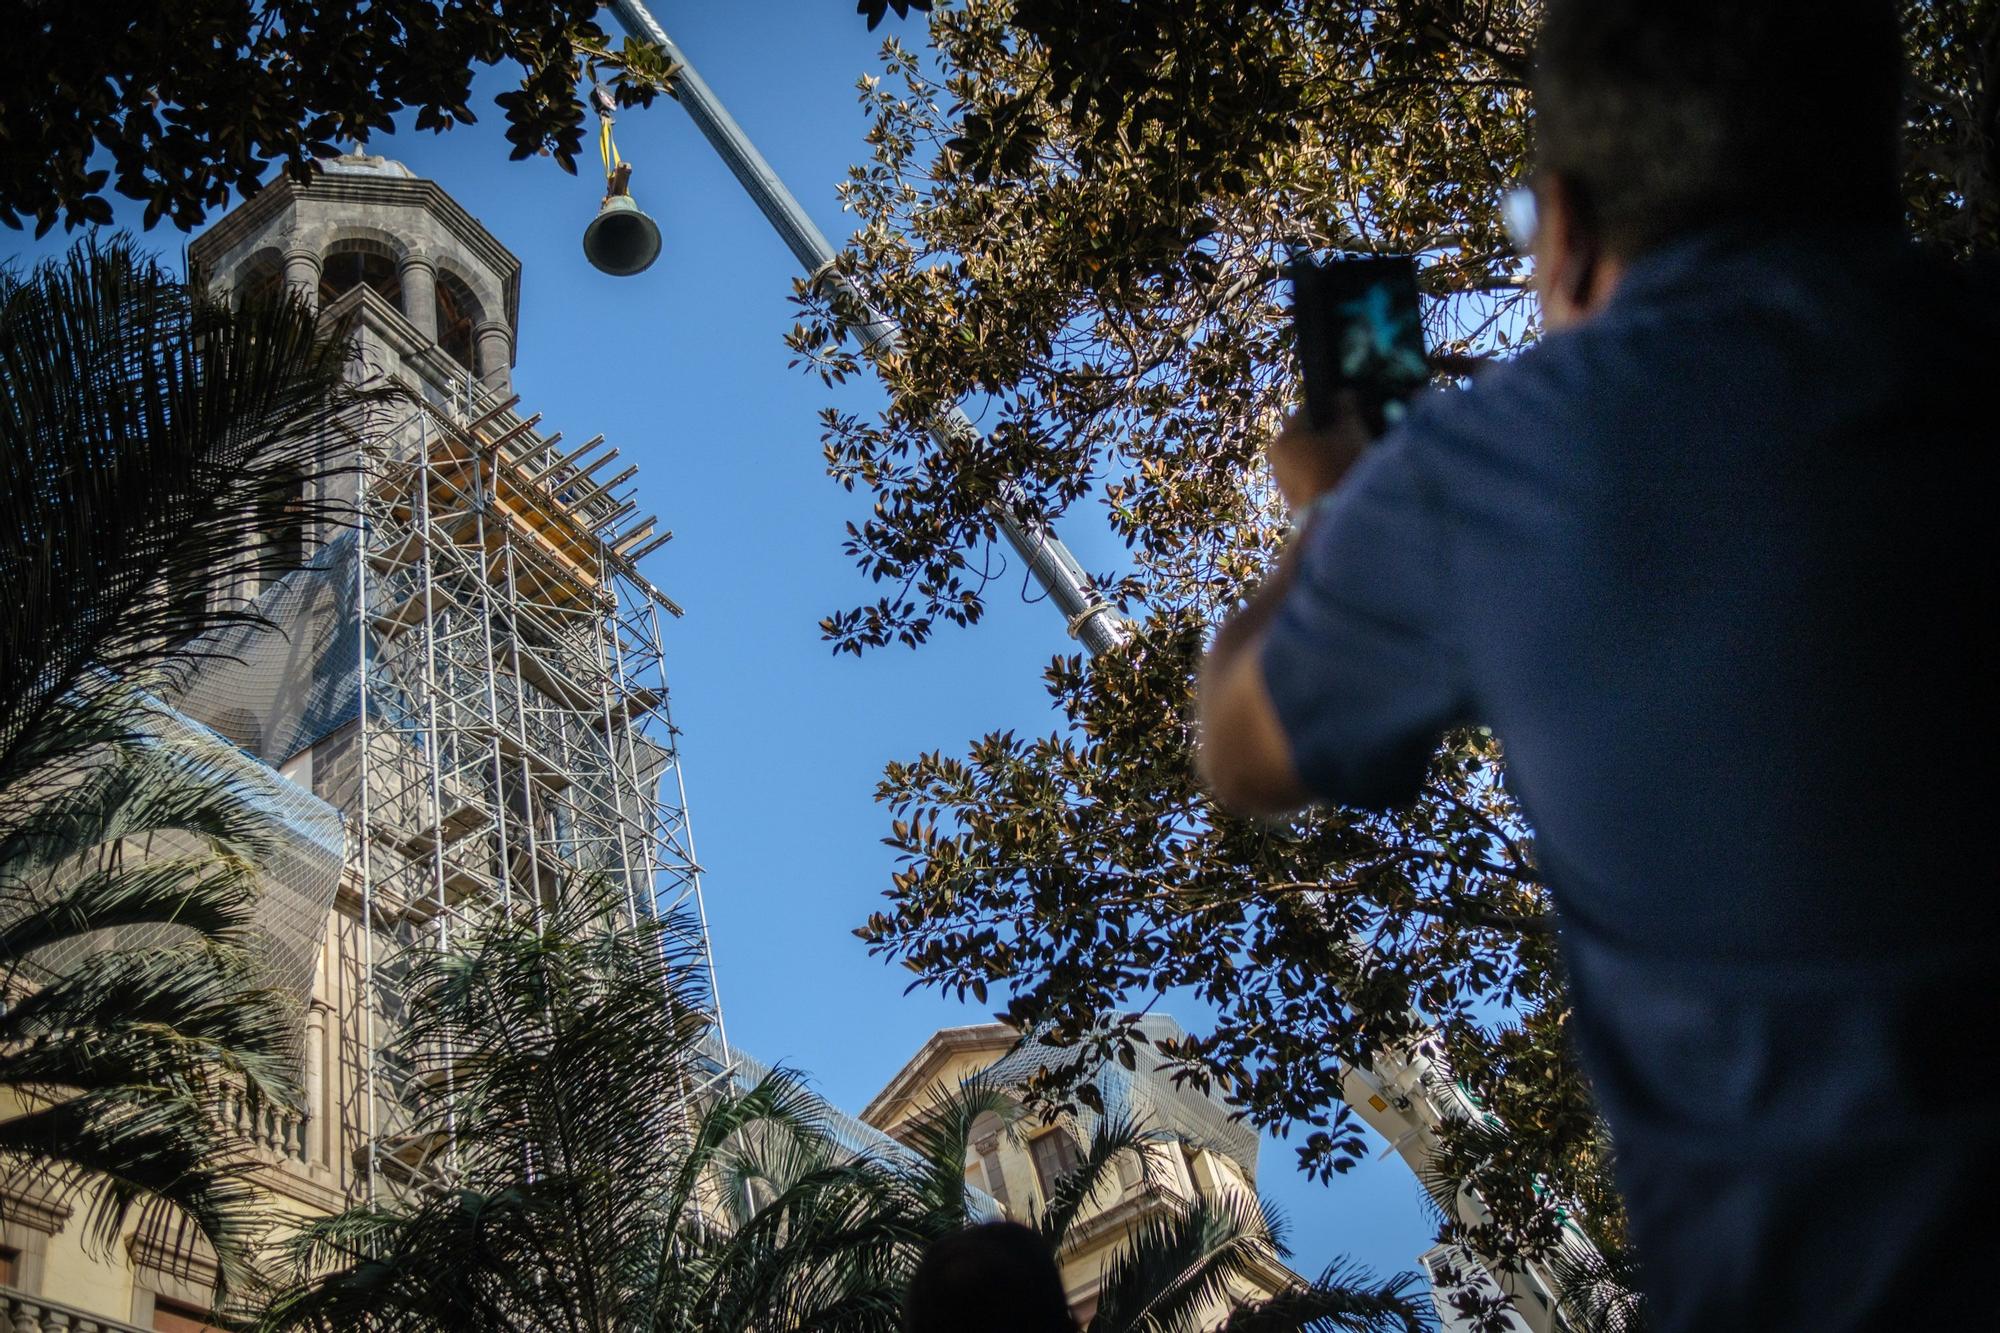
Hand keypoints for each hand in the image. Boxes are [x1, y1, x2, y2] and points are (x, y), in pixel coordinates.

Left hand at [1268, 393, 1370, 513]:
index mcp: (1285, 437)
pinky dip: (1325, 473)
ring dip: (1328, 454)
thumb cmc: (1341, 469)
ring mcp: (1283, 482)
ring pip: (1309, 457)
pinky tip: (1344, 477)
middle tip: (1356, 436)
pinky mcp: (1294, 501)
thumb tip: (1344, 394)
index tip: (1352, 412)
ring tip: (1353, 458)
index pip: (1308, 410)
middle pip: (1308, 435)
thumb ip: (1347, 409)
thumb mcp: (1350, 432)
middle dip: (1331, 433)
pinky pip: (1310, 477)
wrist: (1334, 522)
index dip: (1332, 407)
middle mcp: (1277, 458)